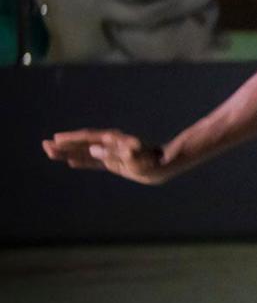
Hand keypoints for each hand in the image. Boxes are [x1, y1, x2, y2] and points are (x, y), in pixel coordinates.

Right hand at [42, 129, 168, 184]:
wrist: (164, 164)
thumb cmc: (151, 161)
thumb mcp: (135, 158)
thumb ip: (115, 153)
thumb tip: (94, 150)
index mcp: (114, 141)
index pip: (88, 138)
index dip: (72, 139)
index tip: (56, 139)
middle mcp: (110, 145)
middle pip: (83, 144)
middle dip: (64, 145)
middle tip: (45, 145)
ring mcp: (111, 153)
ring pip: (85, 152)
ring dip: (69, 153)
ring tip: (51, 152)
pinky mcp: (114, 163)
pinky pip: (94, 162)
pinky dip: (82, 161)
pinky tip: (71, 162)